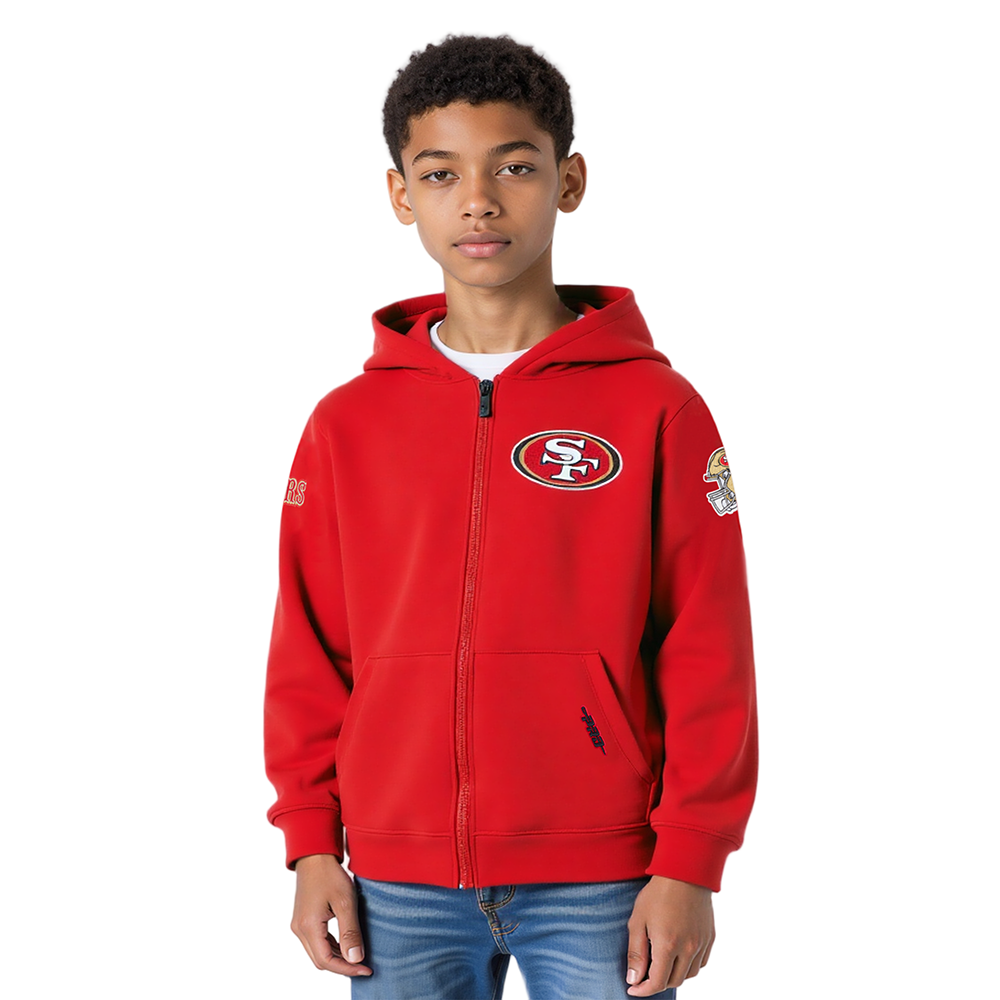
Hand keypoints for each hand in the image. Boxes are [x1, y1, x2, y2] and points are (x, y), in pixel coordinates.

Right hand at [289, 854, 372, 977]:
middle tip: (364, 965)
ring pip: (317, 952)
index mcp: (308, 926)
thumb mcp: (345, 902)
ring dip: (337, 957)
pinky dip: (331, 947)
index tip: (366, 969)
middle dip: (342, 966)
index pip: (326, 961)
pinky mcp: (302, 919)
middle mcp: (299, 929)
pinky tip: (345, 943)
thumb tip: (355, 960)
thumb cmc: (330, 874)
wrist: (315, 854)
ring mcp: (299, 924)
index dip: (347, 969)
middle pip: (320, 960)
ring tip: (358, 956)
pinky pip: (316, 941)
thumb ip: (350, 932)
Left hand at [625, 875, 714, 994]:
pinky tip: (678, 955)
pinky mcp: (710, 937)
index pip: (657, 983)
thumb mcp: (638, 920)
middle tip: (644, 974)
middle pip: (673, 981)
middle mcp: (688, 949)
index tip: (633, 989)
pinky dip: (689, 966)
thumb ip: (636, 953)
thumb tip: (633, 979)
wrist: (684, 871)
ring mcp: (701, 944)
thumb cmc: (657, 893)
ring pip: (689, 975)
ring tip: (660, 964)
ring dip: (674, 976)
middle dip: (657, 983)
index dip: (643, 990)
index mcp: (668, 945)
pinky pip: (700, 963)